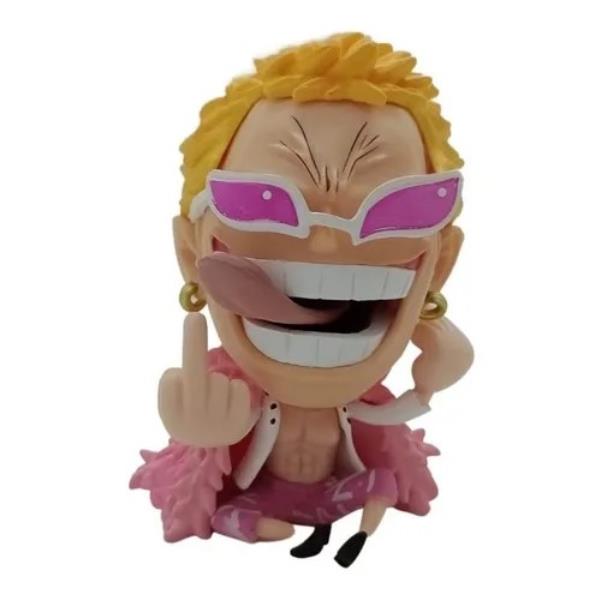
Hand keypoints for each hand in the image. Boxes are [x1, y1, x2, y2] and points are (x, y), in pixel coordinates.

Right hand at [158, 313, 255, 446]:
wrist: (211, 446)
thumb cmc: (191, 410)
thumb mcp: (175, 402)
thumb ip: (178, 381)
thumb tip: (191, 350)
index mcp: (170, 416)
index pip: (171, 378)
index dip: (176, 376)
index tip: (178, 384)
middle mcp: (191, 421)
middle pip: (193, 374)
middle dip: (193, 342)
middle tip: (194, 317)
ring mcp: (216, 423)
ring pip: (219, 379)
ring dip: (220, 381)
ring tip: (218, 398)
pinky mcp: (239, 424)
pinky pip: (239, 388)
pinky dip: (237, 389)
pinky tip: (232, 402)